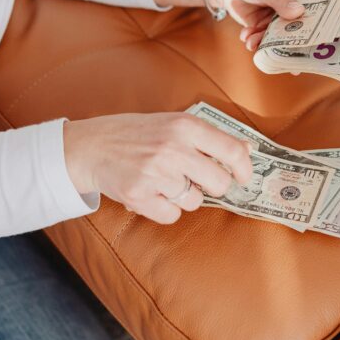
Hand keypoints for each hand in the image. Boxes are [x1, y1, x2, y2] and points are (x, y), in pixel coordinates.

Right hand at [62, 113, 252, 223]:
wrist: (91, 146)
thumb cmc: (136, 134)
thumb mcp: (172, 123)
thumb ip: (208, 137)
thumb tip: (248, 149)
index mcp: (184, 126)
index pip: (232, 151)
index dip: (244, 169)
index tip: (243, 177)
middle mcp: (173, 149)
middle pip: (219, 183)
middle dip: (214, 187)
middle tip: (199, 180)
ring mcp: (156, 174)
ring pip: (195, 201)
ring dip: (184, 196)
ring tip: (164, 180)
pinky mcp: (139, 196)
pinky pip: (172, 215)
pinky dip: (164, 208)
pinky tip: (152, 192)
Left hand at [211, 0, 323, 50]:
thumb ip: (280, 0)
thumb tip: (298, 13)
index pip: (318, 9)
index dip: (315, 25)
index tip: (310, 40)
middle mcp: (298, 4)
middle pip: (301, 27)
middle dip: (288, 39)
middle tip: (281, 51)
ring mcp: (281, 16)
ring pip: (282, 37)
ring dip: (267, 43)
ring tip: (253, 43)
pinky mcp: (266, 25)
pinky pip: (266, 39)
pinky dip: (256, 41)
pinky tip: (246, 37)